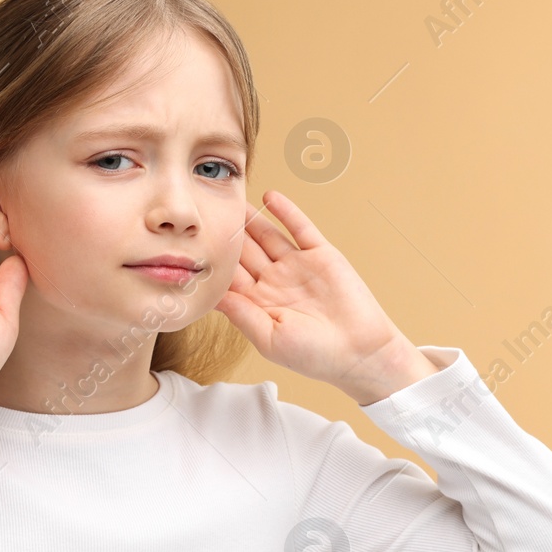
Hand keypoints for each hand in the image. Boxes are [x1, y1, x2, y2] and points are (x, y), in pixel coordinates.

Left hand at [213, 190, 439, 403]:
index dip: (212, 261)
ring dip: (250, 218)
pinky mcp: (320, 254)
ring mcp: (297, 266)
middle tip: (205, 211)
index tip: (191, 244)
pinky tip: (269, 196)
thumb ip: (241, 314)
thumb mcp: (269, 338)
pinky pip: (299, 228)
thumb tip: (211, 295)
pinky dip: (285, 211)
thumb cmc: (314, 355)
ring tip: (230, 198)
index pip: (229, 276)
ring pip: (267, 235)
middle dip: (226, 233)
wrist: (360, 351)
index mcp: (259, 303)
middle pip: (244, 251)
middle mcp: (274, 281)